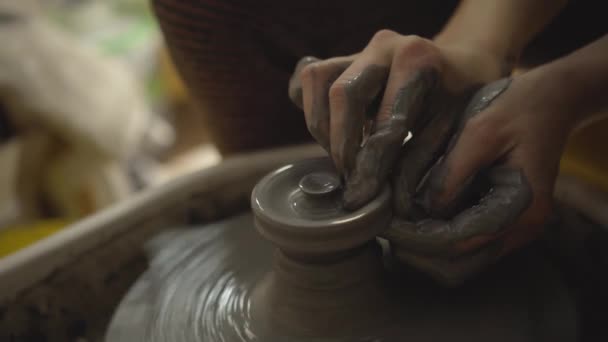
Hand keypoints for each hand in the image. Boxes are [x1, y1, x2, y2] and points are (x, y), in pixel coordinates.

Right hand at [288, 30, 507, 209]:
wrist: (460, 67)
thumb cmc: (461, 103)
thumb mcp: (454, 129)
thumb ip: (421, 158)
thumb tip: (392, 201)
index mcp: (418, 59)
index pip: (385, 117)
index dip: (371, 162)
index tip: (364, 193)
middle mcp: (385, 46)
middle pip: (342, 94)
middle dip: (341, 145)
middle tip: (349, 179)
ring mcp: (360, 48)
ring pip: (317, 81)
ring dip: (320, 127)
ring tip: (340, 157)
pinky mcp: (342, 57)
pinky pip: (309, 78)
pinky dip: (310, 107)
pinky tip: (329, 133)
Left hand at [385, 69, 576, 284]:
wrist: (552, 100)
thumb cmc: (516, 108)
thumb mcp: (479, 132)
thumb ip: (450, 174)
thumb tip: (422, 209)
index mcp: (520, 207)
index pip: (457, 243)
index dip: (416, 238)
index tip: (385, 226)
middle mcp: (521, 228)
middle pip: (457, 267)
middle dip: (417, 252)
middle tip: (387, 228)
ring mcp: (514, 229)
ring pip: (459, 263)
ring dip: (425, 249)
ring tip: (396, 224)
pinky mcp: (504, 221)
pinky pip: (465, 245)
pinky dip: (438, 238)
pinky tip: (416, 217)